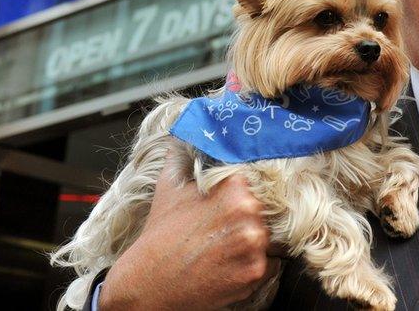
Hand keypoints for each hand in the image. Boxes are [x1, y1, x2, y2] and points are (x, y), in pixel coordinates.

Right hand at [98, 164, 278, 309]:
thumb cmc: (160, 236)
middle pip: (266, 211)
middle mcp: (249, 213)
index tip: (237, 203)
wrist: (147, 285)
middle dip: (250, 219)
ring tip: (223, 248)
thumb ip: (184, 156)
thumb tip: (187, 133)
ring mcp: (254, 244)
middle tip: (224, 230)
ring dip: (253, 242)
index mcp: (233, 187)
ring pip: (270, 237)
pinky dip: (255, 264)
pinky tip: (229, 265)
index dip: (248, 193)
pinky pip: (271, 263)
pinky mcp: (256, 272)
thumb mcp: (170, 187)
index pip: (259, 182)